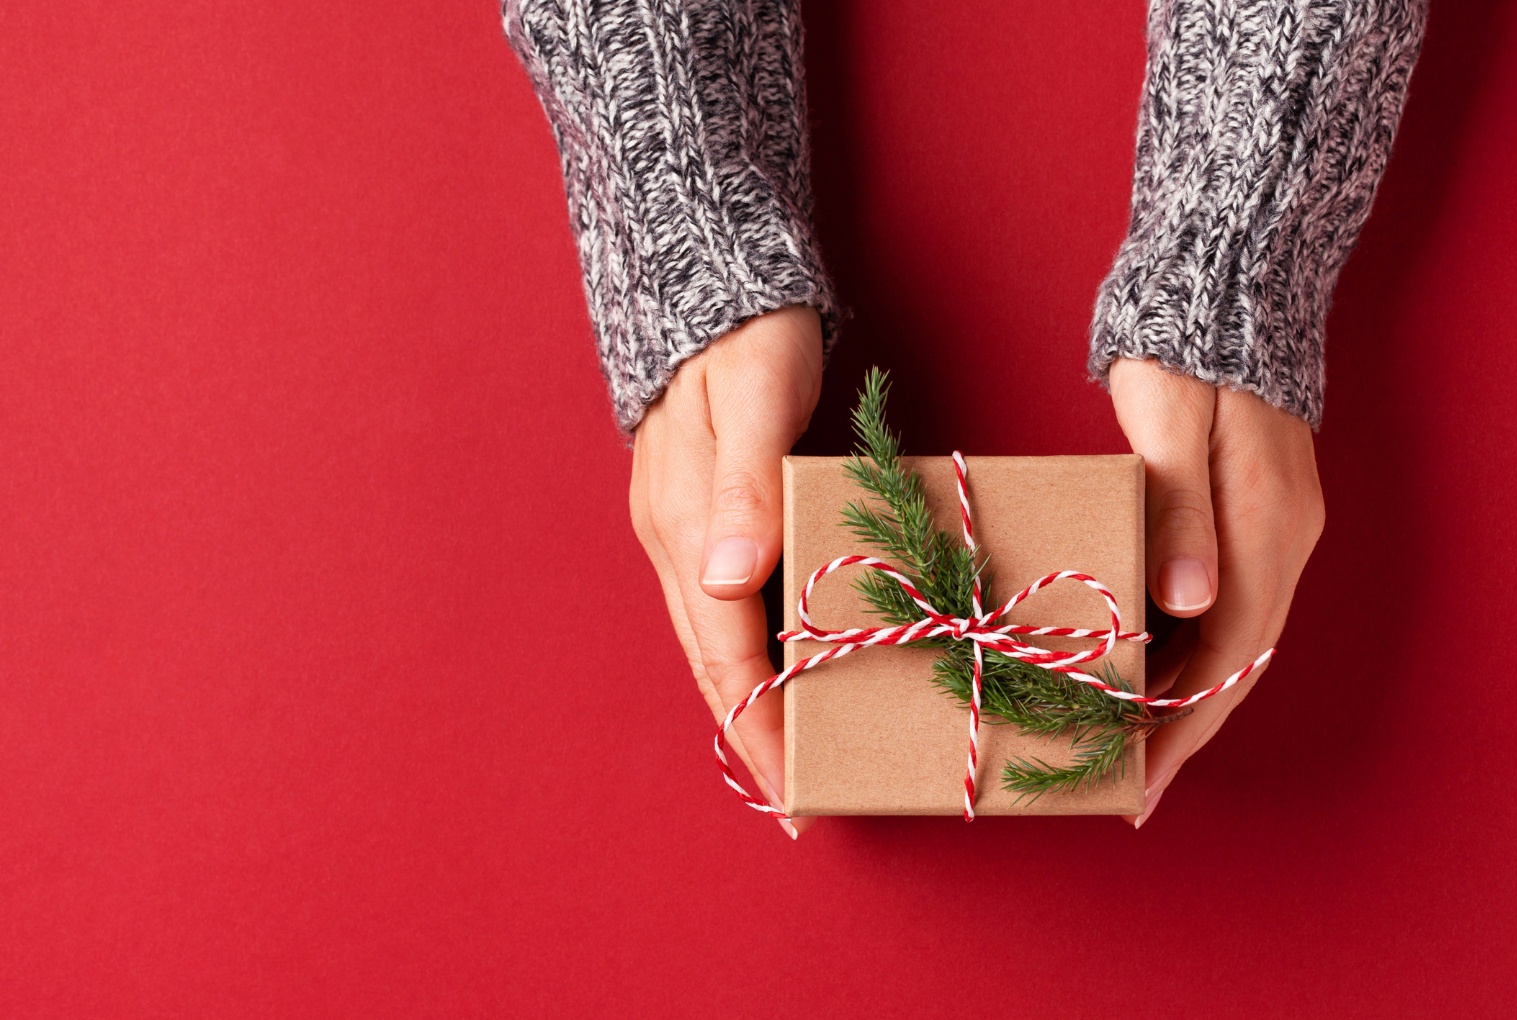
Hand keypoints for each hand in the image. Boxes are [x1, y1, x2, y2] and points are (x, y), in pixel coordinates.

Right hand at [627, 306, 821, 838]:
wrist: (718, 280)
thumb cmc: (750, 337)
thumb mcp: (756, 400)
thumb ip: (746, 487)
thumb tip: (727, 577)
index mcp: (685, 526)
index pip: (723, 651)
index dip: (756, 722)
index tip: (788, 785)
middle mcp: (678, 539)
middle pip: (714, 660)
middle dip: (753, 731)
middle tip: (799, 796)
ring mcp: (687, 528)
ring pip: (718, 638)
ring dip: (752, 697)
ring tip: (794, 751)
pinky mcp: (709, 512)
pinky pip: (729, 604)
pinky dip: (756, 649)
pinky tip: (787, 667)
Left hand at [1108, 358, 1325, 827]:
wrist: (1227, 275)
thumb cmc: (1185, 345)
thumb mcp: (1172, 422)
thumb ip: (1181, 511)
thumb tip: (1189, 602)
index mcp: (1268, 528)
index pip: (1229, 656)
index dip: (1183, 725)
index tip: (1141, 780)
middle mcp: (1284, 538)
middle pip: (1236, 660)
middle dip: (1181, 726)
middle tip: (1122, 780)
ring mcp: (1274, 525)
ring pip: (1232, 635)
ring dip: (1182, 689)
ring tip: (1123, 737)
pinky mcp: (1254, 509)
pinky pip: (1225, 600)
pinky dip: (1187, 643)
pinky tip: (1142, 661)